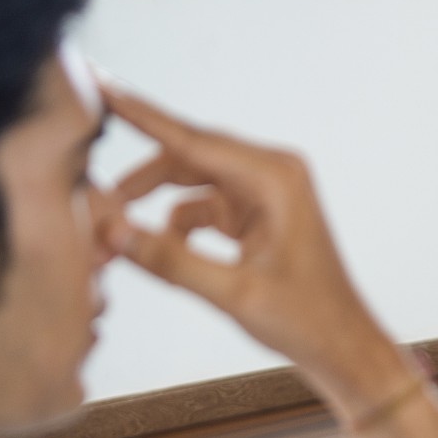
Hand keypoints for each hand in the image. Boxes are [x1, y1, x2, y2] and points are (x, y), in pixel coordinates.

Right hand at [98, 84, 412, 414]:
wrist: (344, 348)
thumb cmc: (307, 321)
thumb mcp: (234, 294)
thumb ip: (171, 261)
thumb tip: (115, 234)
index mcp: (274, 178)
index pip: (193, 139)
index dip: (142, 115)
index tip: (103, 88)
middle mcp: (272, 174)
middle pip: (188, 156)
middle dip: (139, 178)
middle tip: (92, 196)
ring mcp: (266, 194)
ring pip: (192, 182)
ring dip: (154, 204)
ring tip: (115, 232)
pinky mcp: (258, 216)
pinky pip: (205, 206)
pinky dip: (176, 224)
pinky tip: (157, 248)